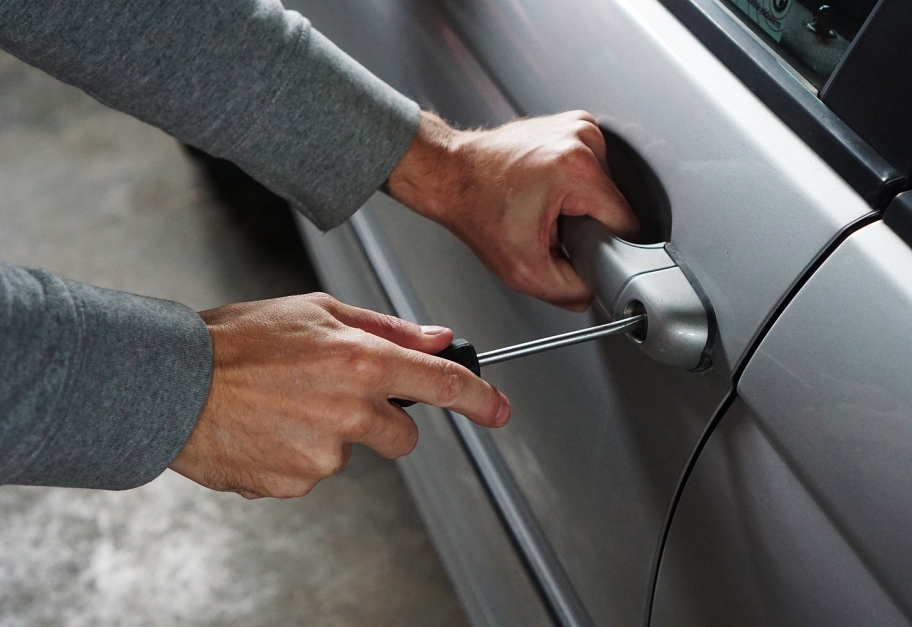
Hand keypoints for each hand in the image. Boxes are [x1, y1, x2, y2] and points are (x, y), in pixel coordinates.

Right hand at [170, 293, 509, 498]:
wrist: (169, 384)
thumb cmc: (236, 341)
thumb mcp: (316, 311)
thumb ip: (386, 328)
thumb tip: (438, 339)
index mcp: (361, 361)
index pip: (442, 385)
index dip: (480, 399)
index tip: (498, 410)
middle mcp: (349, 410)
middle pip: (402, 435)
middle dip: (382, 421)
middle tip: (332, 395)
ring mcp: (323, 454)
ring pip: (351, 452)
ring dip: (329, 435)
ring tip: (282, 406)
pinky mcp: (295, 483)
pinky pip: (312, 473)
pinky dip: (295, 456)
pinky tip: (266, 429)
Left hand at [385, 111, 639, 311]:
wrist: (450, 174)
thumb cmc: (476, 209)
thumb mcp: (524, 271)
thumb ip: (571, 291)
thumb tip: (595, 290)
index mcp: (578, 169)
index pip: (626, 223)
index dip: (605, 246)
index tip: (576, 246)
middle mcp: (583, 138)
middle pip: (615, 204)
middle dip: (589, 223)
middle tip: (551, 227)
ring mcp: (579, 126)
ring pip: (605, 188)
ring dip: (582, 204)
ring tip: (546, 206)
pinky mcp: (573, 125)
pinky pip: (592, 169)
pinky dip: (575, 185)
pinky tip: (548, 190)